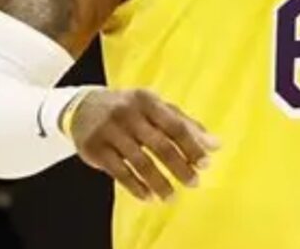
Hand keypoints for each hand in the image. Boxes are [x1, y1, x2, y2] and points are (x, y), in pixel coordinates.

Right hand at [70, 88, 219, 201]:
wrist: (83, 107)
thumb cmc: (131, 109)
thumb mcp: (156, 108)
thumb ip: (186, 124)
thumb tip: (216, 145)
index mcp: (148, 101)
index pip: (175, 126)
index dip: (192, 146)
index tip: (206, 163)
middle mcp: (128, 113)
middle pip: (159, 145)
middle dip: (179, 166)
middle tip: (194, 183)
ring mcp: (109, 131)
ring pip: (139, 162)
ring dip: (158, 182)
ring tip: (171, 197)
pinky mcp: (94, 148)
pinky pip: (119, 172)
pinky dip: (135, 186)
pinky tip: (148, 197)